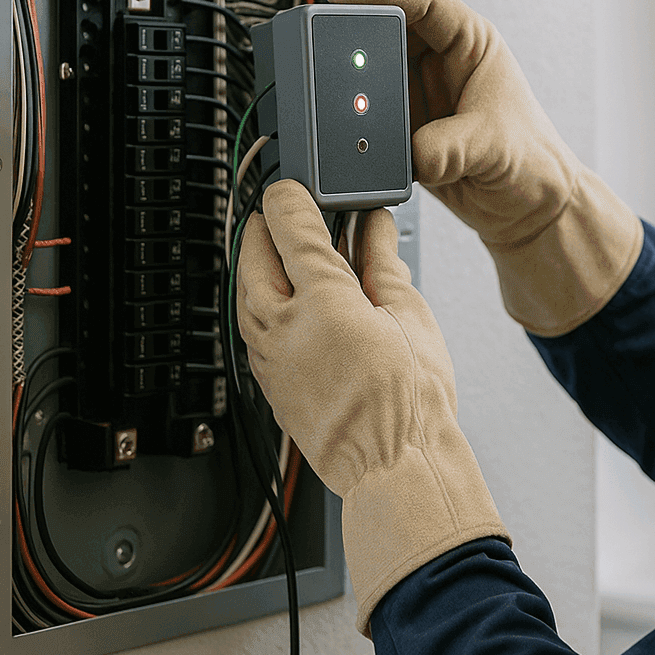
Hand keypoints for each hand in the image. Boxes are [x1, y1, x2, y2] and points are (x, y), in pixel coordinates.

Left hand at [237, 180, 507, 633]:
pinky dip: (262, 303)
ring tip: (283, 254)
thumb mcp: (409, 314)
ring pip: (244, 292)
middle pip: (253, 255)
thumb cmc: (410, 402)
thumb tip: (375, 226)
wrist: (394, 467)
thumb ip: (383, 262)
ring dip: (258, 265)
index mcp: (322, 298)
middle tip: (285, 213)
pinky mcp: (266, 383)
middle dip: (266, 227)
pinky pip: (251, 328)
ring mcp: (268, 357)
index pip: (290, 225)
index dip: (292, 196)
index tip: (297, 186)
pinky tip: (287, 303)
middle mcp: (283, 325)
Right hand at [327, 0, 642, 335]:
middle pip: (384, 32)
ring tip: (333, 96)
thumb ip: (452, 148)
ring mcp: (417, 96)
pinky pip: (367, 118)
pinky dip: (353, 125)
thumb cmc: (533, 163)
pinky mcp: (402, 130)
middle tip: (323, 45)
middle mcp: (439, 64)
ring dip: (350, 85)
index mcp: (470, 44)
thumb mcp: (496, 147)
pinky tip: (345, 133)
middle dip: (352, 35)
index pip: (424, 1)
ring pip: (369, 75)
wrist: (528, 208)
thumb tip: (414, 154)